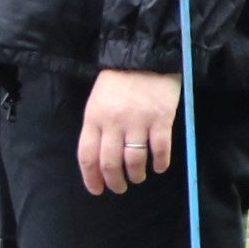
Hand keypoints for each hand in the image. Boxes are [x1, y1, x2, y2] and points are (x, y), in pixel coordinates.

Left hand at [77, 69, 180, 195]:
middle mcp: (113, 123)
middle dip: (114, 181)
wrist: (145, 57)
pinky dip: (160, 163)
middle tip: (120, 188)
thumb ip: (97, 127)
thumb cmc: (118, 80)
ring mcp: (138, 122)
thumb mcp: (97, 101)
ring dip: (136, 174)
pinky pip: (160, 149)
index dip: (91, 177)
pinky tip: (159, 167)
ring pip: (134, 160)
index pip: (87, 155)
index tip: (97, 189)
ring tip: (138, 177)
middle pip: (110, 163)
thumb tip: (99, 157)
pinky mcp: (161, 119)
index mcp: (93, 118)